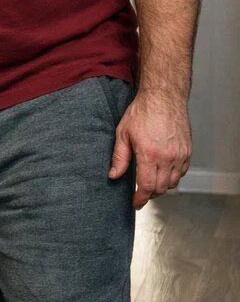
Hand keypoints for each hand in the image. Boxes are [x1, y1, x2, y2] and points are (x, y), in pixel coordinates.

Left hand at [108, 89, 191, 208]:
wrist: (163, 98)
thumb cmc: (142, 112)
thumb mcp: (123, 134)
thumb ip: (119, 157)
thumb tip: (114, 175)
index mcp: (149, 155)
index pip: (147, 186)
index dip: (140, 198)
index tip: (135, 203)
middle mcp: (168, 158)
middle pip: (161, 188)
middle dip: (149, 194)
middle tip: (140, 193)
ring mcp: (180, 155)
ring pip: (173, 182)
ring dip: (161, 186)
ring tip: (150, 182)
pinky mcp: (188, 151)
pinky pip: (182, 172)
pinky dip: (173, 177)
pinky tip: (162, 171)